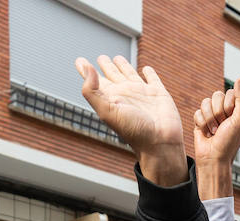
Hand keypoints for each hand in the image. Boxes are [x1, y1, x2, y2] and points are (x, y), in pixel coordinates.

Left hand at [76, 55, 186, 184]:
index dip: (86, 70)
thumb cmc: (133, 131)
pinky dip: (149, 73)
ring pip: (130, 74)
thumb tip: (86, 66)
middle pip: (113, 75)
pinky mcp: (159, 93)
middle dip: (106, 66)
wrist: (160, 142)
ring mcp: (142, 93)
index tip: (80, 60)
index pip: (95, 81)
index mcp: (111, 98)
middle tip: (101, 58)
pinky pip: (152, 79)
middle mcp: (125, 94)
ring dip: (124, 66)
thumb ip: (92, 90)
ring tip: (117, 58)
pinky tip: (146, 70)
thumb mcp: (106, 111)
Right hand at [193, 79, 239, 198]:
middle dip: (218, 112)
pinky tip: (205, 133)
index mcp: (235, 110)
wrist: (213, 158)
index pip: (229, 93)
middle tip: (221, 126)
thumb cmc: (229, 142)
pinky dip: (201, 124)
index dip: (228, 105)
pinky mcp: (200, 121)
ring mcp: (211, 115)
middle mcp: (223, 111)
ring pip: (205, 103)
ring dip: (209, 119)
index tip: (230, 119)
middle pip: (216, 95)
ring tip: (213, 132)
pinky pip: (197, 112)